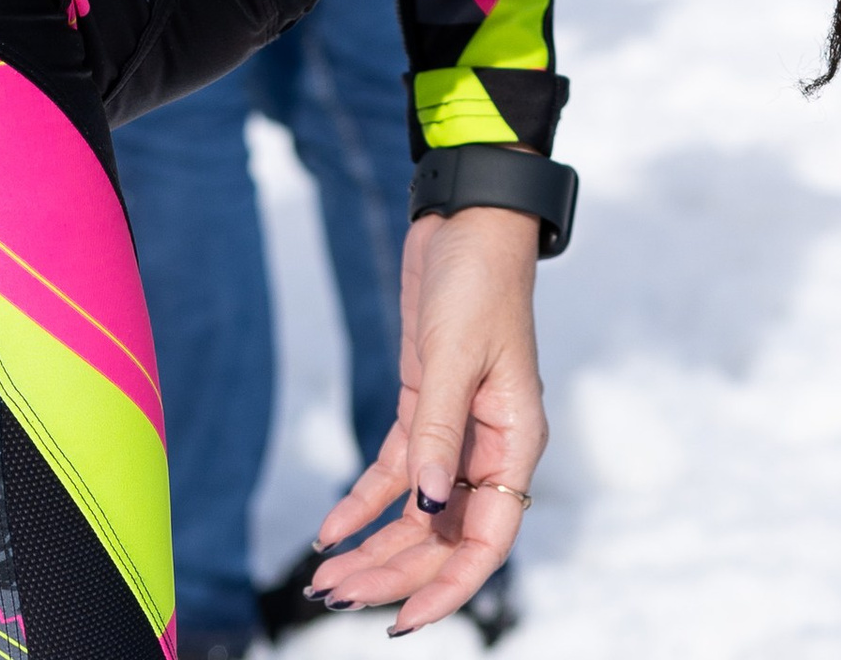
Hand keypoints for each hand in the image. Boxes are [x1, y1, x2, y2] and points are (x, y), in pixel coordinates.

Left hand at [309, 205, 547, 634]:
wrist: (466, 220)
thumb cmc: (479, 279)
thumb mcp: (455, 353)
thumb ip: (438, 430)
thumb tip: (425, 504)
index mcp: (515, 439)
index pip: (489, 538)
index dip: (450, 586)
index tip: (403, 620)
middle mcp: (487, 446)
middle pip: (443, 534)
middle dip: (392, 572)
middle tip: (336, 597)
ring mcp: (454, 431)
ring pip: (414, 513)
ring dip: (373, 548)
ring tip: (326, 580)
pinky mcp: (423, 408)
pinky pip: (393, 475)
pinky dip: (362, 506)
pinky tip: (329, 532)